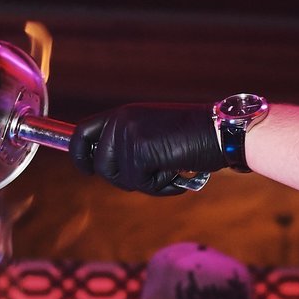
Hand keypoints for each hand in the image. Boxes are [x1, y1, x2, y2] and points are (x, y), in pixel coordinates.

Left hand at [71, 104, 225, 195]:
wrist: (220, 130)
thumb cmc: (195, 136)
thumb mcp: (153, 132)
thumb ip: (128, 144)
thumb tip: (105, 167)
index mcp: (122, 114)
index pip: (82, 132)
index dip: (79, 155)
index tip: (87, 170)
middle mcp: (120, 120)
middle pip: (101, 166)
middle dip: (125, 179)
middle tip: (154, 172)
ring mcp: (128, 135)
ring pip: (120, 179)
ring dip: (146, 182)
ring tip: (169, 167)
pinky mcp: (139, 151)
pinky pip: (140, 184)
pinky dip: (160, 185)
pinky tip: (177, 170)